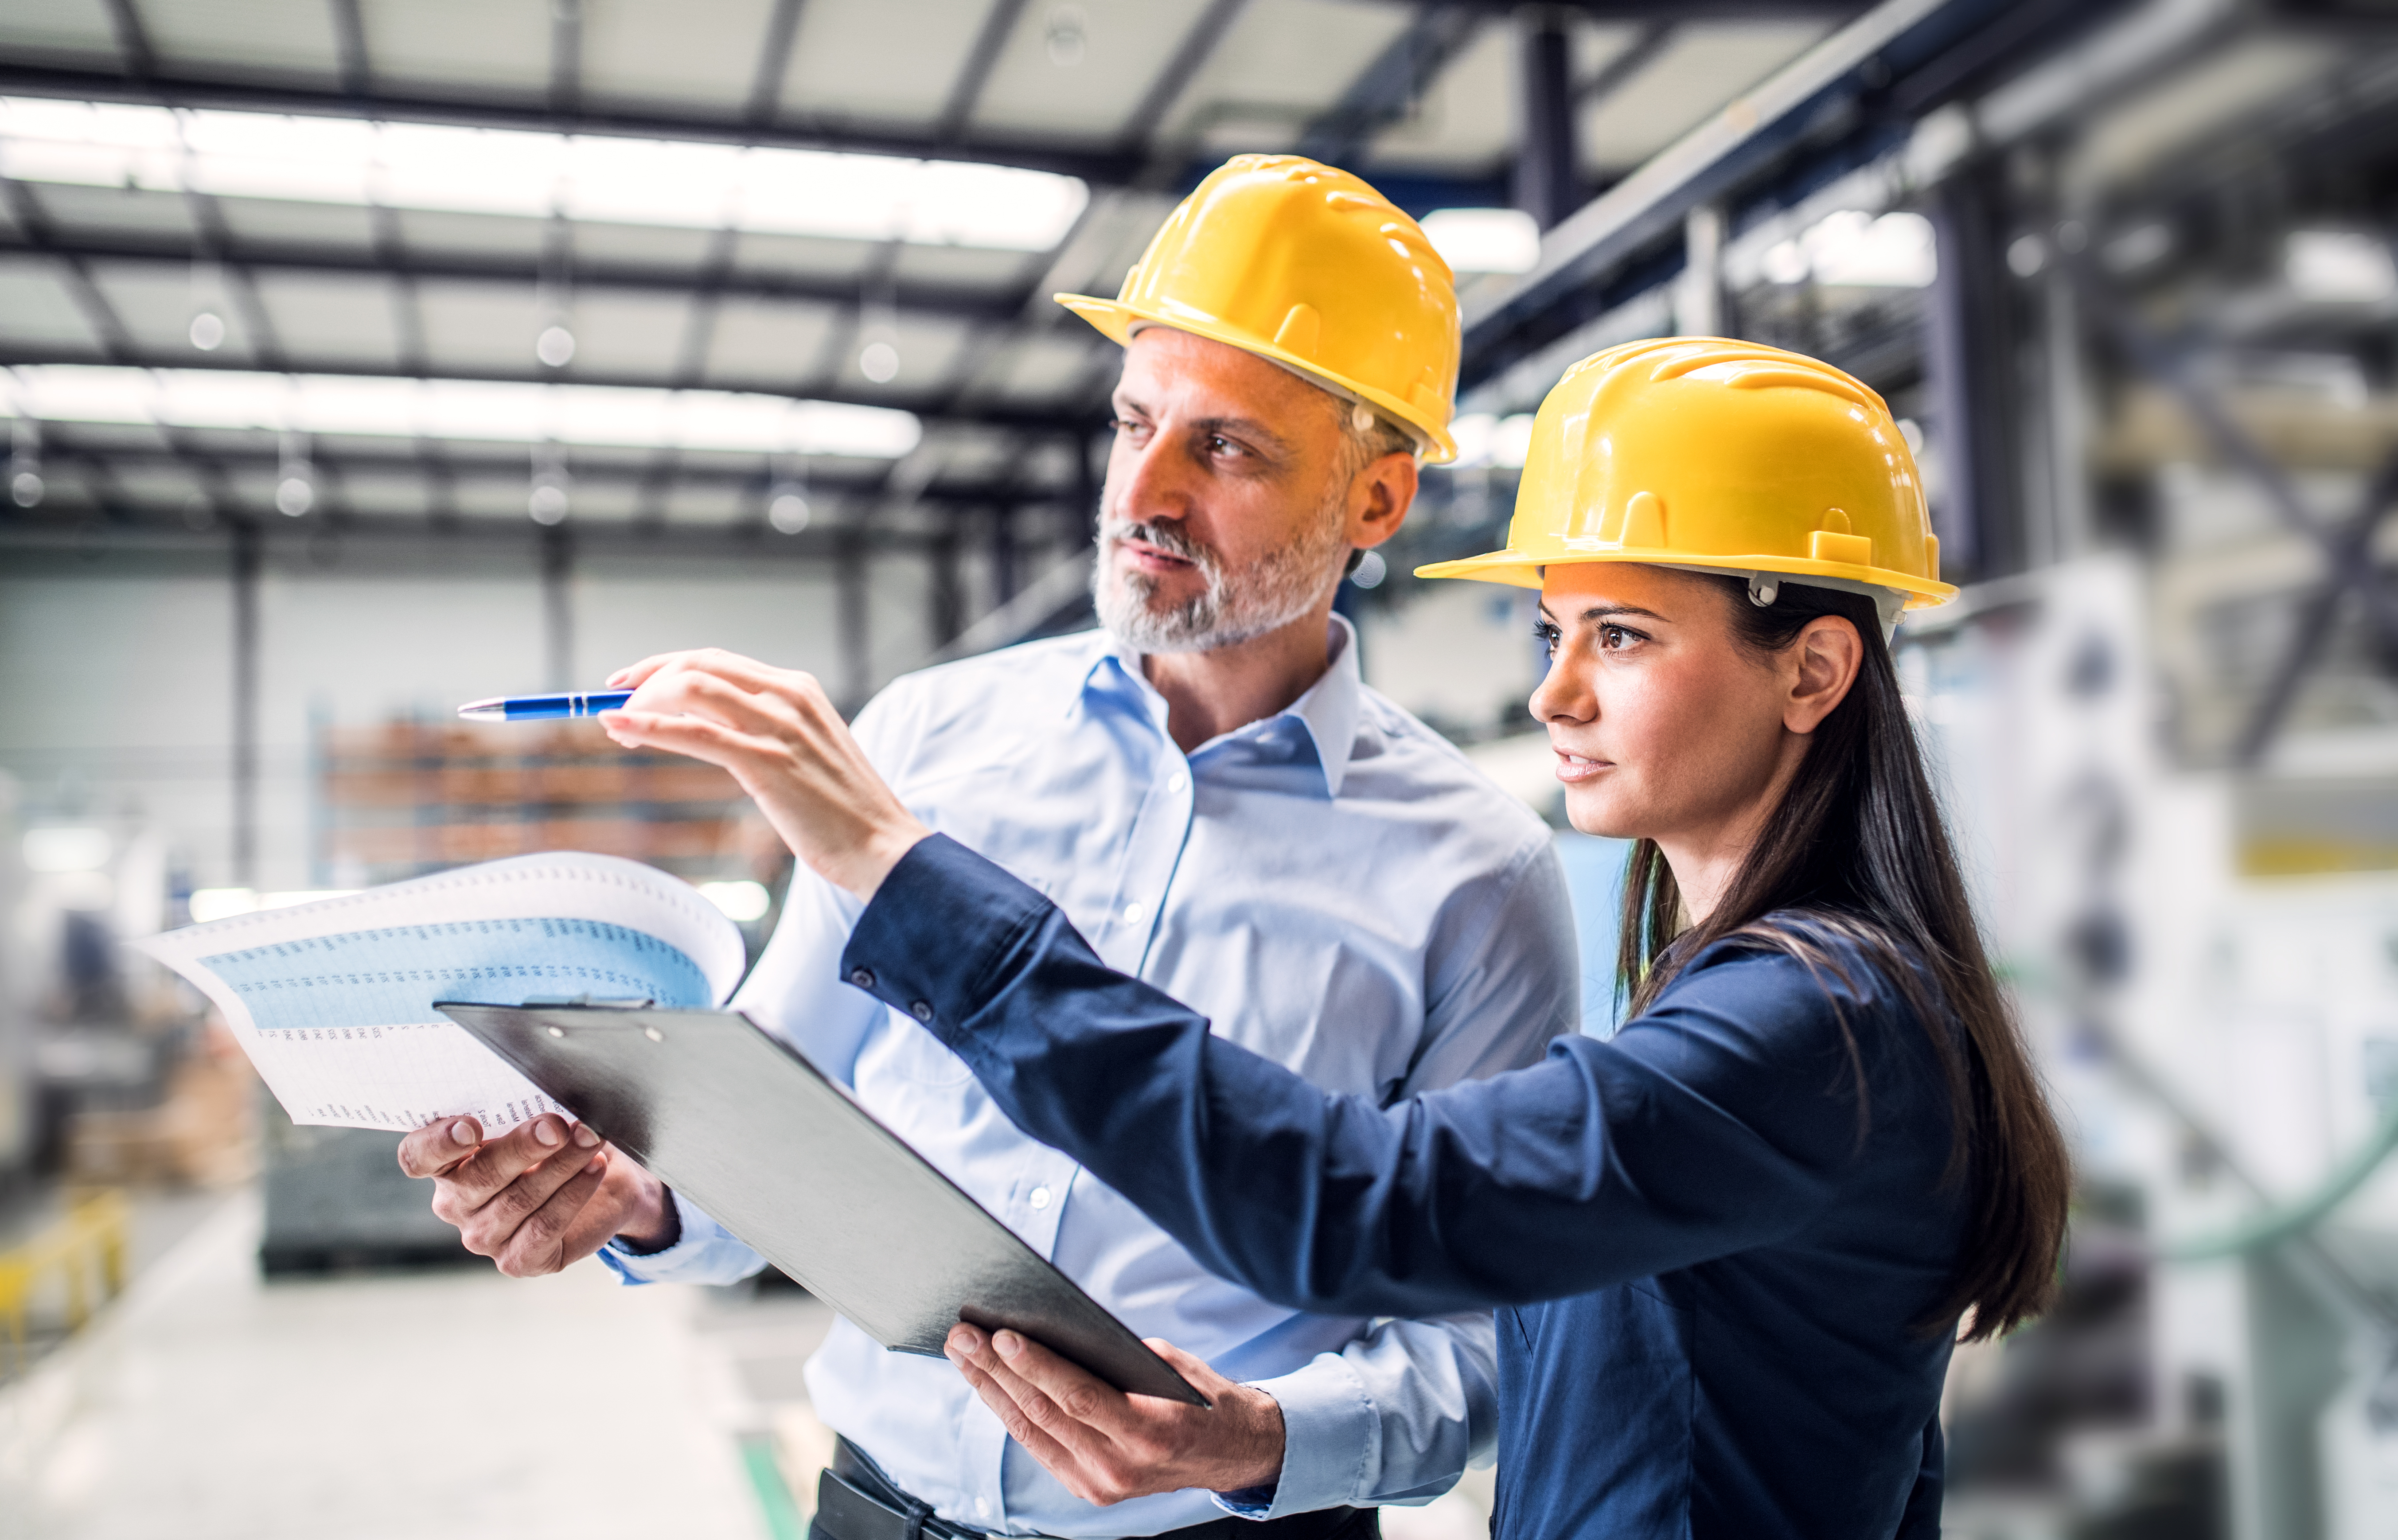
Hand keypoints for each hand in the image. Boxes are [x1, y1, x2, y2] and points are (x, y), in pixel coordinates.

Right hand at [396, 1114, 672, 1276]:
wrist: (602, 1180)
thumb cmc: (557, 1137)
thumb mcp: (535, 1115)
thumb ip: (521, 1103)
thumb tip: (539, 1077)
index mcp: (446, 1162)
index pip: (418, 1156)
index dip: (438, 1143)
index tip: (471, 1127)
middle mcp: (456, 1203)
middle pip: (479, 1176)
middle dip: (523, 1147)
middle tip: (558, 1126)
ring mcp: (484, 1236)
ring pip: (519, 1199)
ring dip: (561, 1165)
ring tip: (591, 1137)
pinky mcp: (518, 1260)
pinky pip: (544, 1227)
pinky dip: (574, 1194)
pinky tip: (595, 1168)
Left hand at [595, 648, 930, 899]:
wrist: (882, 846)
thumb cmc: (841, 812)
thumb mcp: (803, 754)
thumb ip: (762, 733)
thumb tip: (707, 730)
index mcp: (798, 690)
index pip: (717, 661)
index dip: (667, 666)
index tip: (633, 683)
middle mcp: (788, 697)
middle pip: (700, 664)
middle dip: (647, 675)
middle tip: (613, 696)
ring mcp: (779, 727)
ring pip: (693, 689)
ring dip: (644, 700)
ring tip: (615, 723)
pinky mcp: (768, 763)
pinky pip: (696, 733)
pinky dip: (651, 725)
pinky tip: (621, 728)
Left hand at [943, 1324, 1284, 1504]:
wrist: (1230, 1453)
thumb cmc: (1202, 1400)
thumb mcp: (1172, 1366)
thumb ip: (1117, 1356)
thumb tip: (1056, 1333)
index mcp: (1150, 1433)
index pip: (1080, 1397)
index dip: (1037, 1366)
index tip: (1001, 1335)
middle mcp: (1121, 1467)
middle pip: (1045, 1413)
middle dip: (998, 1370)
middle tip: (963, 1335)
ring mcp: (1100, 1484)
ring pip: (1032, 1431)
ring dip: (991, 1390)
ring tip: (963, 1354)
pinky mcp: (1088, 1490)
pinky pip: (1039, 1446)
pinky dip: (1010, 1414)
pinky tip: (988, 1385)